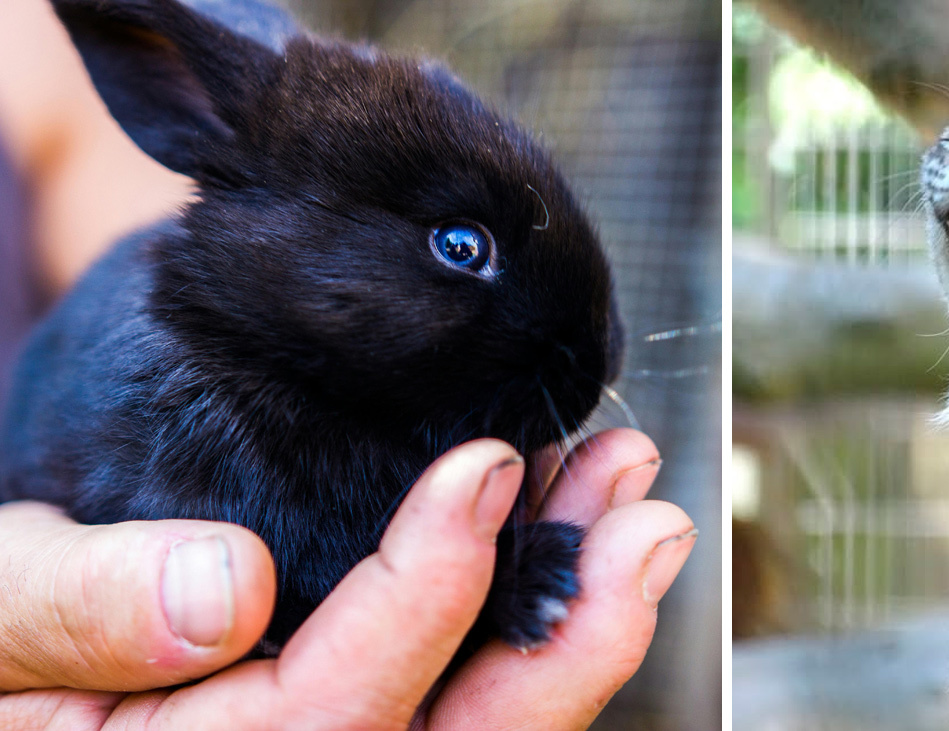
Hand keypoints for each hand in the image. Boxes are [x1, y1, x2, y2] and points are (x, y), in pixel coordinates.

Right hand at [0, 429, 693, 728]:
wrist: (23, 627)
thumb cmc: (0, 619)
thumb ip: (75, 610)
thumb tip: (216, 589)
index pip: (330, 712)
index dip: (424, 596)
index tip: (482, 473)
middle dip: (570, 638)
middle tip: (645, 522)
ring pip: (488, 718)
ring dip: (578, 610)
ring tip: (632, 503)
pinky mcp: (374, 707)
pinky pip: (474, 689)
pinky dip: (539, 609)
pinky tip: (576, 528)